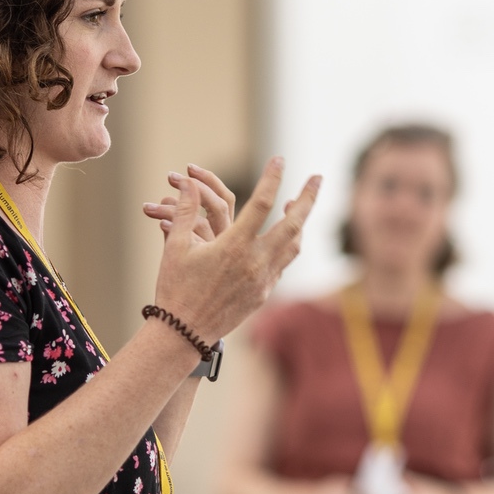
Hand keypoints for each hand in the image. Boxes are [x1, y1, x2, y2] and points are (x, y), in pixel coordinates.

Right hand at [150, 157, 319, 345]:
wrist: (183, 334)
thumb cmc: (175, 288)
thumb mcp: (175, 247)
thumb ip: (185, 211)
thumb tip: (188, 182)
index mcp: (233, 247)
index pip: (261, 204)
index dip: (272, 178)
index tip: (279, 159)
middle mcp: (255, 263)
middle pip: (293, 224)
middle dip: (308, 198)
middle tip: (317, 177)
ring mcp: (263, 280)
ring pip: (294, 246)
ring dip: (301, 223)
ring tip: (300, 205)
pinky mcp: (264, 294)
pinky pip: (284, 264)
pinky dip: (289, 246)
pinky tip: (284, 236)